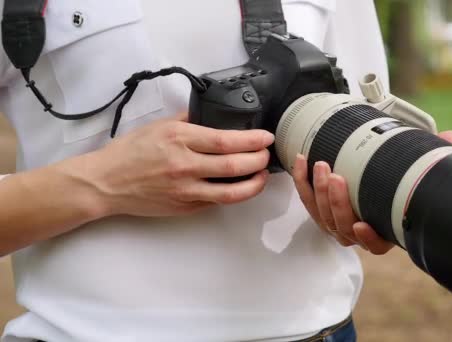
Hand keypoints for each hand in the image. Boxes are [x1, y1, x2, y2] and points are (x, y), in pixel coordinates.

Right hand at [81, 114, 274, 216]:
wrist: (106, 183)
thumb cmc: (129, 152)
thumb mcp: (158, 126)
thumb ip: (188, 121)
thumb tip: (212, 117)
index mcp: (179, 139)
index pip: (225, 140)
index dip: (252, 140)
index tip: (266, 138)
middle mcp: (184, 165)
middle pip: (234, 165)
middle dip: (258, 160)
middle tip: (266, 155)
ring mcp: (185, 190)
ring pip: (230, 192)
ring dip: (253, 184)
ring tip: (261, 176)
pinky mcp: (184, 207)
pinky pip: (215, 202)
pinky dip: (232, 194)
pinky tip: (240, 186)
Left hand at [292, 130, 451, 254]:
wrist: (365, 182)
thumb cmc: (392, 183)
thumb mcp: (412, 171)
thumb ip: (429, 158)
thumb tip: (451, 137)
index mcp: (383, 231)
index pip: (376, 244)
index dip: (368, 237)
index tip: (362, 224)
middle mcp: (357, 233)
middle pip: (342, 225)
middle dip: (338, 201)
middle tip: (337, 176)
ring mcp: (336, 223)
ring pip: (323, 215)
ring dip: (320, 190)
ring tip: (321, 165)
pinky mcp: (318, 210)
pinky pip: (307, 200)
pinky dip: (303, 181)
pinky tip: (303, 162)